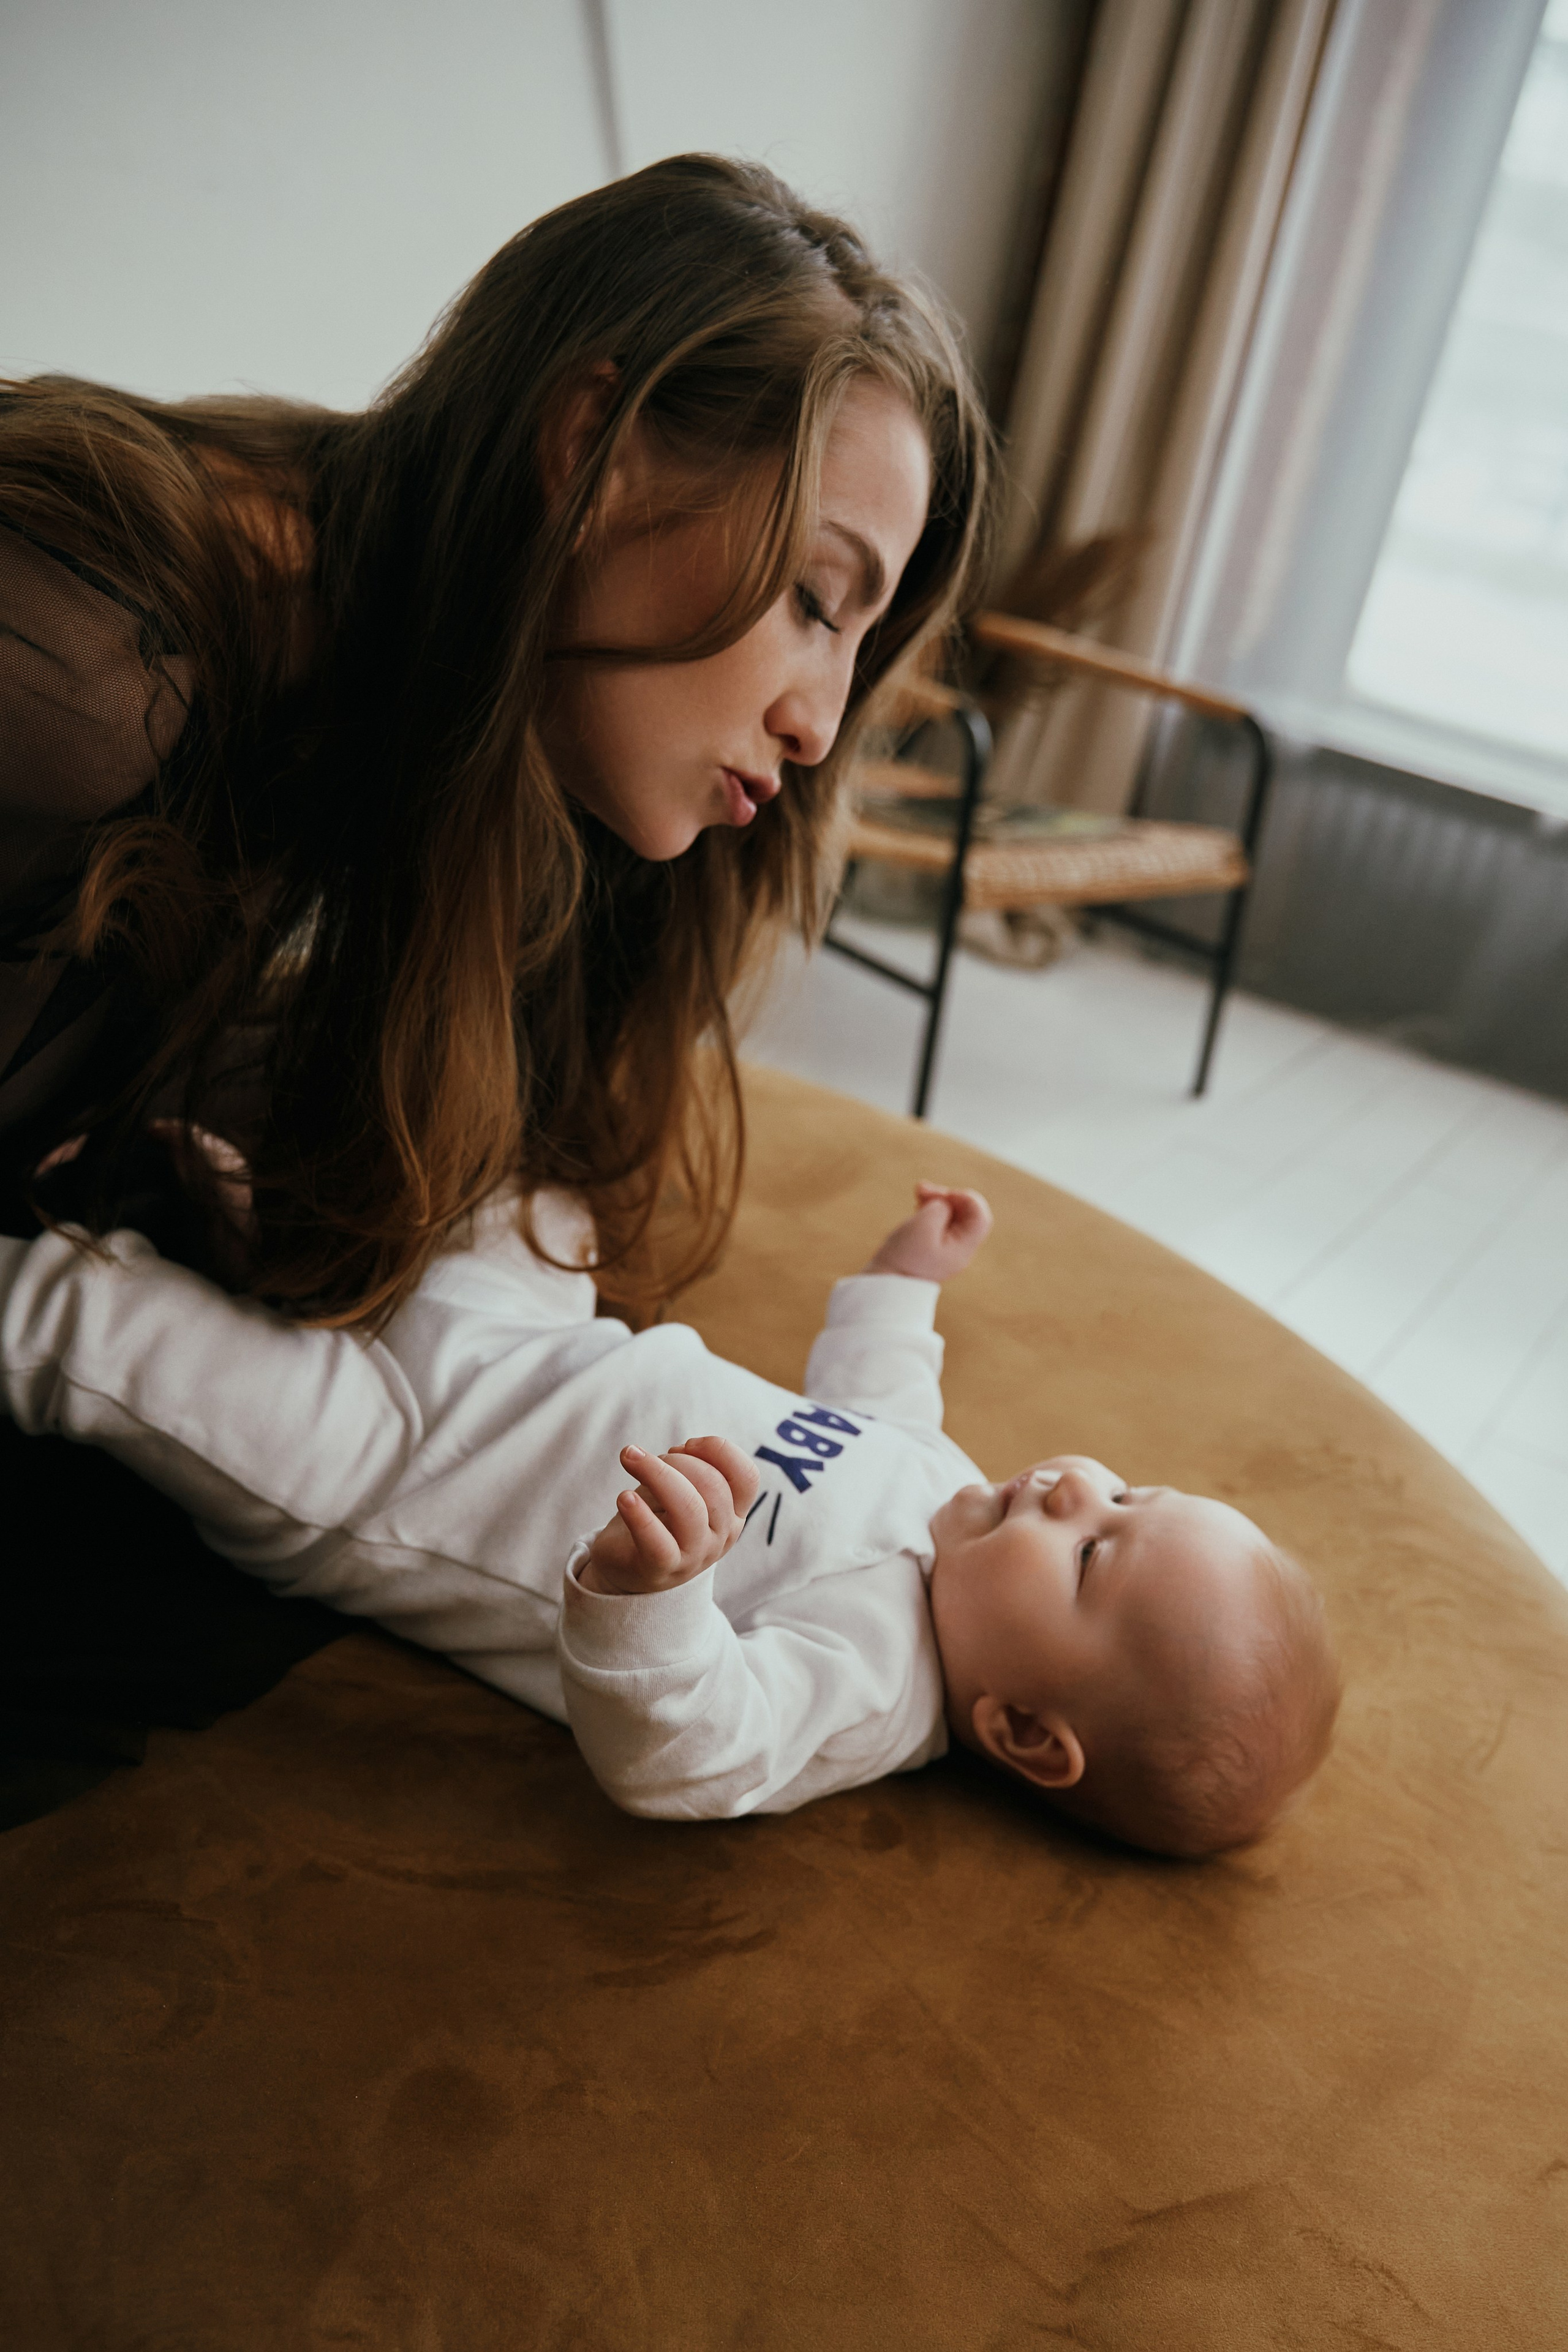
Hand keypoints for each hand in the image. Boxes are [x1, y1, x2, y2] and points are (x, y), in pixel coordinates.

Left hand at [576, 1435, 760, 1596]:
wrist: (626, 1566)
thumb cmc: (656, 1518)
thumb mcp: (680, 1488)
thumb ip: (689, 1468)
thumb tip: (680, 1451)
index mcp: (733, 1513)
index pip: (747, 1477)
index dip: (720, 1450)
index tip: (686, 1444)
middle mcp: (722, 1536)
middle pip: (714, 1487)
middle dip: (679, 1461)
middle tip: (645, 1458)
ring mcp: (696, 1555)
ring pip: (689, 1508)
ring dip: (656, 1473)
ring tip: (629, 1458)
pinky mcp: (663, 1569)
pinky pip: (657, 1542)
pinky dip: (639, 1516)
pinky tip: (625, 1497)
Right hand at [864, 1182, 992, 1281]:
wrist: (885, 1285)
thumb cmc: (903, 1256)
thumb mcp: (923, 1224)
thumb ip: (941, 1207)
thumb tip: (945, 1205)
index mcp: (963, 1248)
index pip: (979, 1216)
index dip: (966, 1198)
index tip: (943, 1194)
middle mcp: (960, 1251)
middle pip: (966, 1215)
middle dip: (947, 1197)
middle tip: (921, 1189)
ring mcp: (948, 1252)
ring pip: (953, 1218)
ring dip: (938, 1202)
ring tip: (917, 1193)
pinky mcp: (935, 1251)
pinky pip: (941, 1226)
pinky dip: (932, 1213)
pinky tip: (918, 1206)